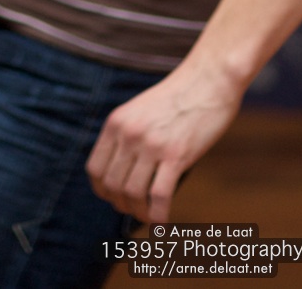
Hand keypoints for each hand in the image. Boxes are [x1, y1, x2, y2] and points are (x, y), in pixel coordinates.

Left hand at [86, 60, 243, 222]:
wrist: (206, 80)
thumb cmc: (177, 98)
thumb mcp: (139, 110)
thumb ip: (128, 135)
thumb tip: (124, 170)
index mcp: (116, 122)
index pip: (95, 168)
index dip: (102, 190)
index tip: (113, 198)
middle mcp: (129, 134)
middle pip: (112, 186)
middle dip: (121, 205)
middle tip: (134, 209)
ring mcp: (151, 145)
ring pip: (132, 194)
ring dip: (139, 212)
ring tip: (149, 215)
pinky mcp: (176, 155)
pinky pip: (159, 197)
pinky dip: (158, 215)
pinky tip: (163, 221)